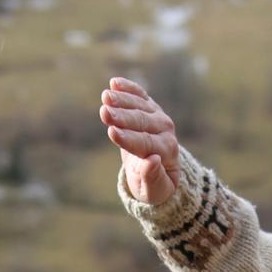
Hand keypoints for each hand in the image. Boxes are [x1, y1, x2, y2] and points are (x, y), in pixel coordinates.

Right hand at [100, 77, 179, 204]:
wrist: (160, 170)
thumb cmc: (154, 184)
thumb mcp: (153, 189)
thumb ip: (152, 176)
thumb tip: (152, 160)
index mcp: (166, 151)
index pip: (145, 143)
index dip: (128, 138)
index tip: (112, 132)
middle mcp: (165, 130)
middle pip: (141, 121)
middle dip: (122, 117)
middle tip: (104, 112)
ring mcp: (158, 116)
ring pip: (139, 105)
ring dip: (122, 100)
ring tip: (105, 96)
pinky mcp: (150, 107)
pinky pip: (139, 95)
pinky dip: (128, 88)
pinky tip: (114, 82)